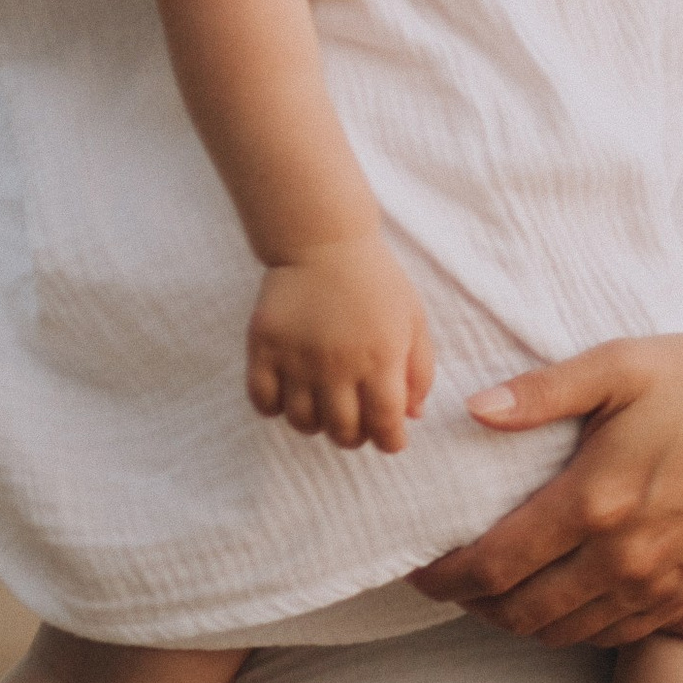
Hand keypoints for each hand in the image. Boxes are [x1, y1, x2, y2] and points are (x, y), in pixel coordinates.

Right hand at [247, 239, 434, 452]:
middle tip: (356, 422)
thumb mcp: (414, 320)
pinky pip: (263, 401)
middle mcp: (338, 364)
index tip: (390, 438)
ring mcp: (297, 357)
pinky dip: (275, 408)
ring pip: (303, 423)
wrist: (324, 241)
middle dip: (355, 436)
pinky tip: (289, 393)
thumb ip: (419, 371)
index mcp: (380, 358)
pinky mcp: (264, 347)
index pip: (386, 425)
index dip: (391, 441)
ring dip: (317, 424)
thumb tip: (411, 417)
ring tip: (323, 405)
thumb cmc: (376, 282)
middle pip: (343, 432)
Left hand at [408, 327, 682, 649]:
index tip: (421, 569)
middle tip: (450, 583)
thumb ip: (542, 391)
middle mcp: (621, 558)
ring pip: (565, 633)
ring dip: (518, 623)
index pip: (495, 563)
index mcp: (593, 502)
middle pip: (521, 612)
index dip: (446, 575)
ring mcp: (656, 584)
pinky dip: (576, 635)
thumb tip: (475, 411)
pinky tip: (559, 616)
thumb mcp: (619, 365)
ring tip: (493, 595)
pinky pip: (618, 638)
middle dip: (472, 605)